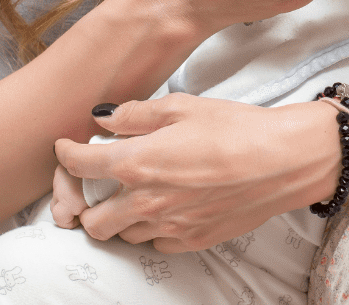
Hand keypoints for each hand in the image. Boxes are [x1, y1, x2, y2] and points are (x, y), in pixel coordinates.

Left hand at [53, 93, 338, 251]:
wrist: (282, 160)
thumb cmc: (235, 127)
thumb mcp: (184, 106)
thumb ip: (136, 114)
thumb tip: (104, 117)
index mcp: (138, 163)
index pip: (82, 165)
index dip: (66, 154)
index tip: (66, 147)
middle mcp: (146, 202)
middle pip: (91, 219)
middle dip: (88, 200)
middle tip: (101, 180)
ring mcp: (168, 227)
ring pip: (122, 234)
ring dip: (120, 215)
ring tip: (139, 190)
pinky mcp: (191, 240)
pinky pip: (155, 242)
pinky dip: (152, 227)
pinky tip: (168, 204)